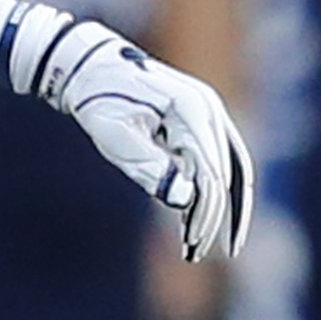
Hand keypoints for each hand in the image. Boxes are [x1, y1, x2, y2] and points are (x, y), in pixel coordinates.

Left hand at [35, 21, 254, 261]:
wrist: (88, 65)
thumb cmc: (96, 98)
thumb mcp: (115, 136)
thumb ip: (149, 166)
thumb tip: (185, 200)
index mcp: (192, 110)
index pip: (211, 173)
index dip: (205, 212)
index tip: (191, 243)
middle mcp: (209, 109)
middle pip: (231, 173)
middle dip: (220, 217)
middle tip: (206, 254)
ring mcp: (208, 113)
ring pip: (232, 168)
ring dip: (225, 207)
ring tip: (213, 245)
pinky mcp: (199, 121)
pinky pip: (218, 160)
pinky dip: (214, 189)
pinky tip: (202, 216)